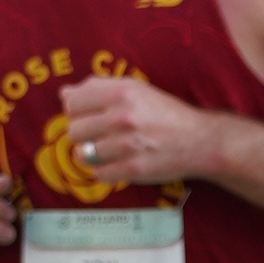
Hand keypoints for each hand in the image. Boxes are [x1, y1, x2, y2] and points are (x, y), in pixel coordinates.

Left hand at [55, 76, 212, 193]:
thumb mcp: (136, 89)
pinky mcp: (132, 168)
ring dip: (92, 154)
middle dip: (83, 134)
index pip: (72, 103)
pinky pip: (98, 174)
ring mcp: (126, 144)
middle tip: (100, 135)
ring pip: (83, 154)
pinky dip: (104, 171)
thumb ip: (99, 88)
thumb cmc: (164, 113)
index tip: (88, 115)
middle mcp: (122, 116)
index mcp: (121, 92)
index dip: (76, 111)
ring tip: (108, 150)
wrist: (199, 140)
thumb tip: (64, 94)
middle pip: (74, 130)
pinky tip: (117, 163)